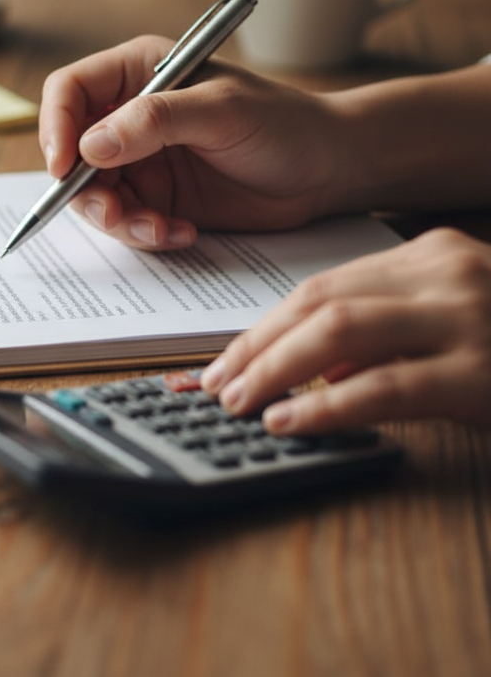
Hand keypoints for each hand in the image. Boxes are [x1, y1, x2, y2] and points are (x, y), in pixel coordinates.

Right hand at [39, 36, 345, 248]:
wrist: (328, 170)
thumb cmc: (285, 123)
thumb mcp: (221, 111)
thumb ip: (155, 121)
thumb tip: (90, 145)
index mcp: (138, 74)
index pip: (70, 91)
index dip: (56, 126)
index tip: (64, 167)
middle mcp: (130, 116)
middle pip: (70, 151)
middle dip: (84, 189)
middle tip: (116, 215)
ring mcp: (141, 161)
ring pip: (93, 194)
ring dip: (118, 220)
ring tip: (160, 228)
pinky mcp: (157, 199)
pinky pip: (126, 222)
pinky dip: (144, 234)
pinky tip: (181, 233)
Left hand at [200, 228, 490, 432]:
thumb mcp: (450, 321)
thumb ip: (385, 332)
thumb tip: (312, 367)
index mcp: (432, 254)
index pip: (320, 286)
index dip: (263, 326)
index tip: (225, 359)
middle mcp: (447, 271)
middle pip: (318, 304)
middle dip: (254, 348)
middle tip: (214, 386)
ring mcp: (470, 316)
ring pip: (339, 334)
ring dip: (274, 371)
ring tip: (237, 404)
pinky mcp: (485, 372)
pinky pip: (385, 387)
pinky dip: (325, 406)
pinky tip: (288, 422)